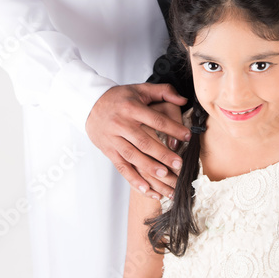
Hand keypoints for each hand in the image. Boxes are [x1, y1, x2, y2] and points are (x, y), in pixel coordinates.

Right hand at [85, 83, 188, 197]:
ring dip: (149, 168)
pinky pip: (121, 167)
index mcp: (132, 108)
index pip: (156, 120)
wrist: (90, 104)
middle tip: (179, 164)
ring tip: (165, 175)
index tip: (188, 137)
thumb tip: (183, 100)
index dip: (173, 128)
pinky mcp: (109, 150)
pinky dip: (133, 179)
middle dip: (163, 154)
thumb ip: (164, 91)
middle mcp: (122, 124)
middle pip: (145, 141)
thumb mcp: (140, 89)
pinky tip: (146, 189)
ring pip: (133, 156)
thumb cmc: (120, 97)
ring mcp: (114, 139)